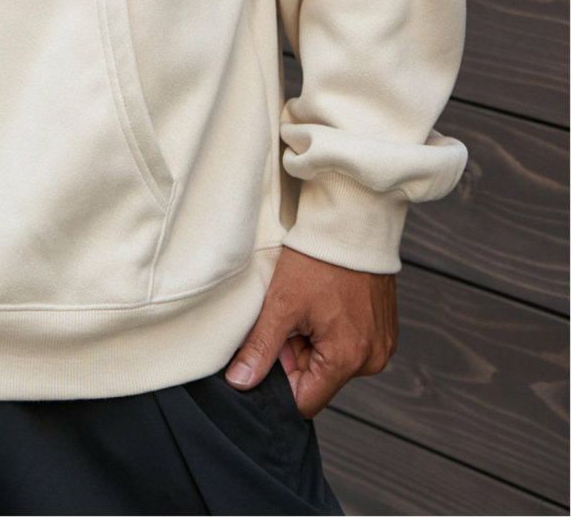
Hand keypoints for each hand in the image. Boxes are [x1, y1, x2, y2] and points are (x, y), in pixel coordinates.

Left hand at [224, 247, 396, 417]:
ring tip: (307, 304)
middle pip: (318, 379)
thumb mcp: (281, 304)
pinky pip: (348, 343)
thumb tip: (240, 381)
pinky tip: (324, 301)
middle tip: (287, 317)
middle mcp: (371, 359)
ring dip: (312, 340)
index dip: (280, 380)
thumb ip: (260, 348)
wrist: (351, 222)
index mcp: (348, 359)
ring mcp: (381, 343)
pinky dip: (330, 329)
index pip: (305, 401)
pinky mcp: (383, 328)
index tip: (270, 348)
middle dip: (295, 354)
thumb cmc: (318, 259)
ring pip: (331, 360)